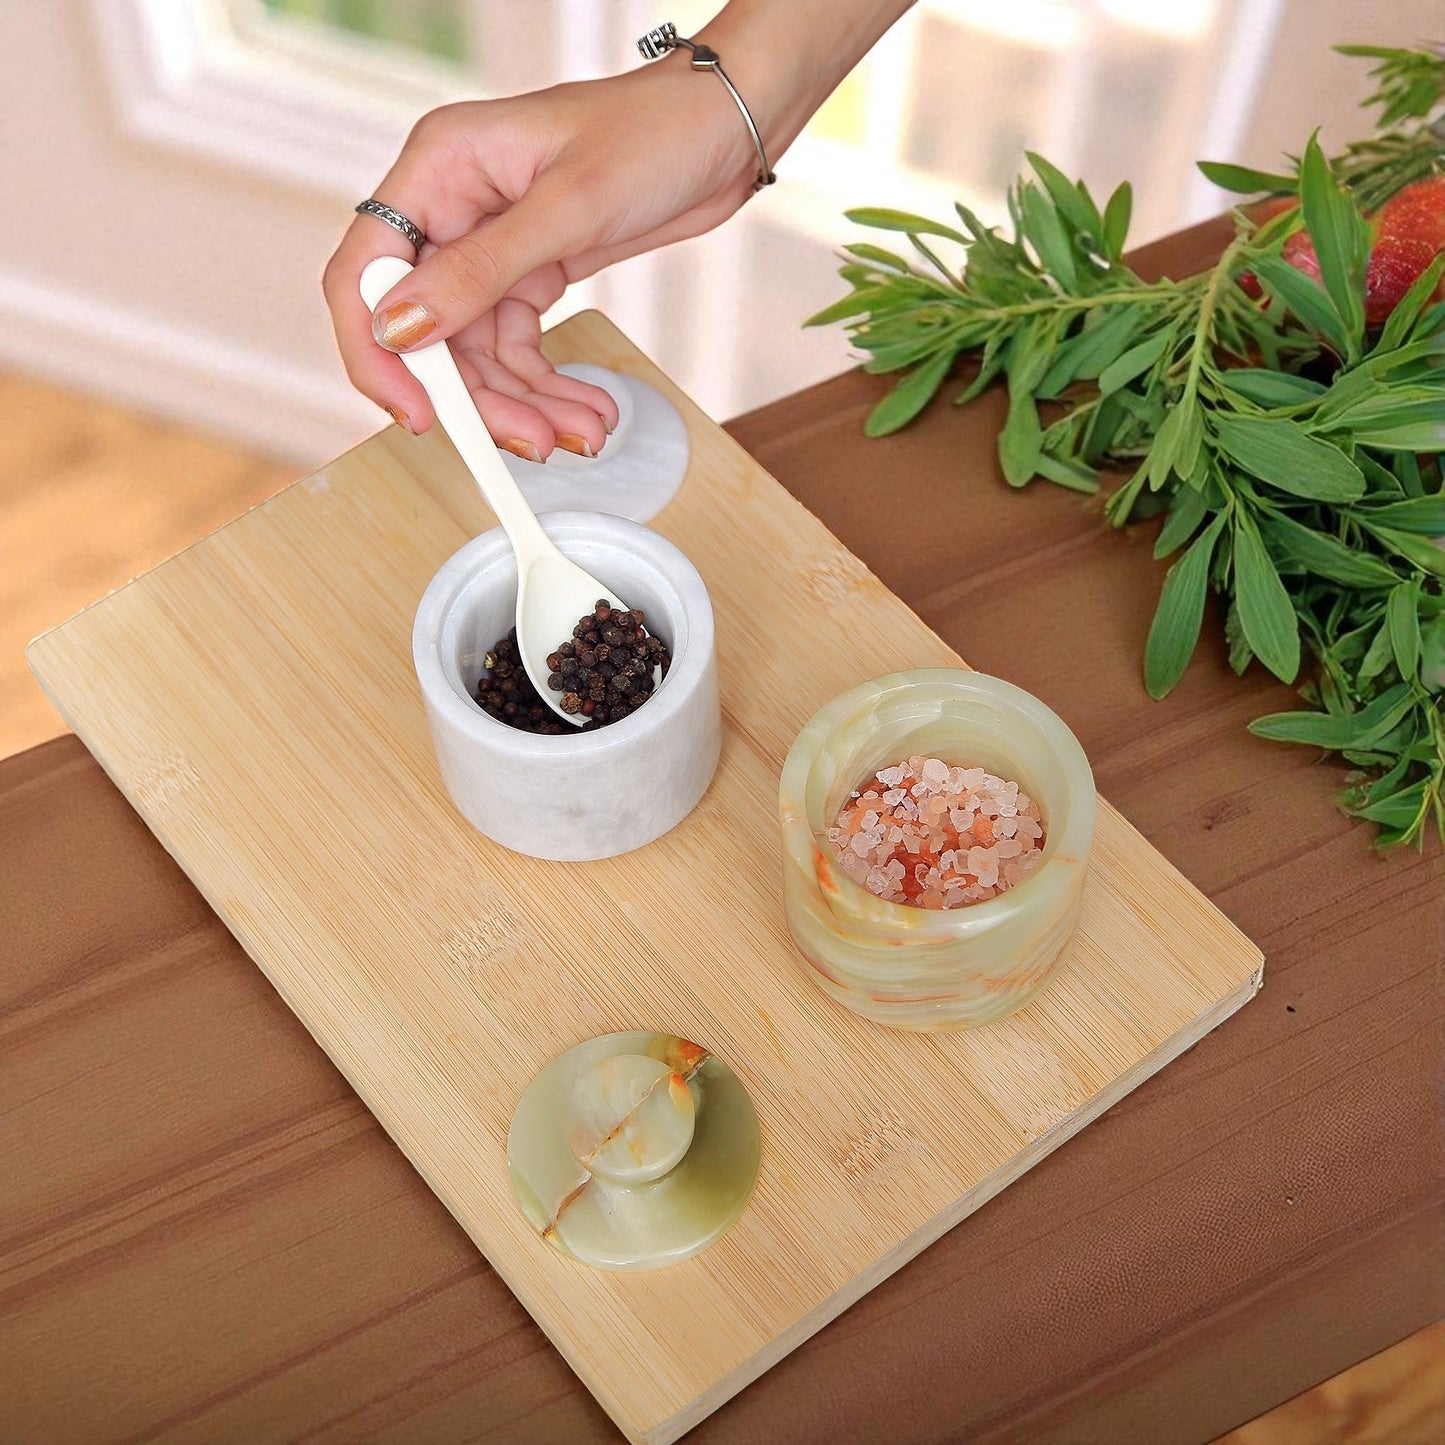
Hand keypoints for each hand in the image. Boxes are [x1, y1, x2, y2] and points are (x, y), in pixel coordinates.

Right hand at [323, 63, 758, 460]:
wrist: (723, 130)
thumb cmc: (655, 131)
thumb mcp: (569, 206)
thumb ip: (481, 270)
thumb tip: (404, 326)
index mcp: (440, 167)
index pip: (367, 271)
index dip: (378, 352)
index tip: (420, 413)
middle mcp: (455, 207)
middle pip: (428, 329)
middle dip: (478, 395)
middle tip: (528, 440)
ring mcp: (491, 244)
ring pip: (478, 352)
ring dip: (524, 402)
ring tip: (579, 431)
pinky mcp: (531, 272)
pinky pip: (518, 347)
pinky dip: (547, 386)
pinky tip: (583, 408)